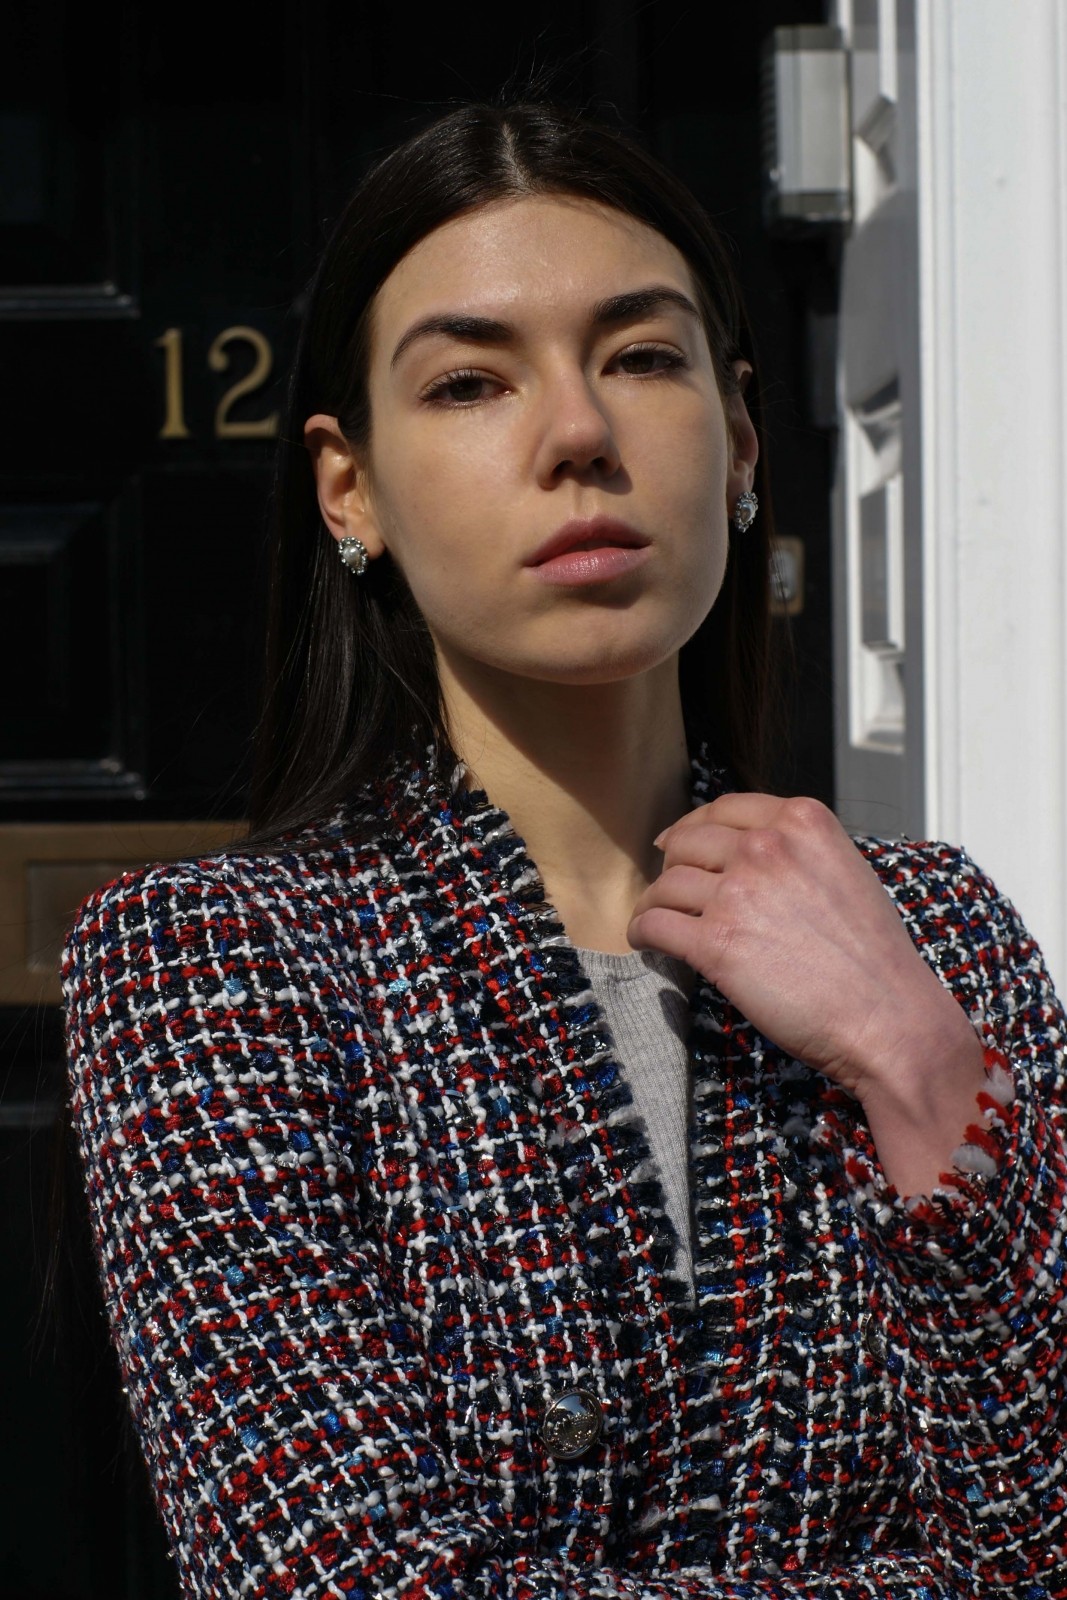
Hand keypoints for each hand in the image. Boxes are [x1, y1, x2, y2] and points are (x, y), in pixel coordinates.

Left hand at [627, 793, 981, 1107]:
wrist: (888, 1017)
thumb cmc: (874, 959)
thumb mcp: (847, 872)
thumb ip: (798, 851)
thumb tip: (749, 851)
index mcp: (802, 822)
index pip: (725, 808)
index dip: (693, 826)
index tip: (678, 842)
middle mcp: (767, 847)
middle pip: (687, 842)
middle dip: (673, 865)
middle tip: (671, 888)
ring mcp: (739, 891)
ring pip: (666, 883)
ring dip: (655, 902)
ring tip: (656, 918)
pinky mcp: (716, 941)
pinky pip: (654, 923)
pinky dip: (642, 932)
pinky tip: (647, 941)